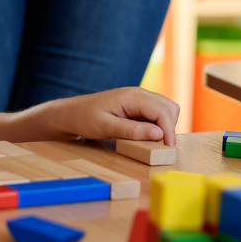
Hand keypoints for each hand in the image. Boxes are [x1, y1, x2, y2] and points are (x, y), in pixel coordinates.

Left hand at [33, 88, 179, 144]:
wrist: (70, 113)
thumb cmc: (84, 119)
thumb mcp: (106, 127)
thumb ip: (132, 130)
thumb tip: (159, 134)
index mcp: (132, 96)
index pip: (161, 110)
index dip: (169, 130)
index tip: (169, 148)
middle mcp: (138, 93)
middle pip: (168, 107)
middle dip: (170, 127)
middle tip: (163, 147)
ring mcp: (138, 98)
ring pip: (166, 108)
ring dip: (166, 124)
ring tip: (157, 142)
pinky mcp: (137, 105)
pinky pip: (156, 112)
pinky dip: (159, 123)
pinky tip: (149, 135)